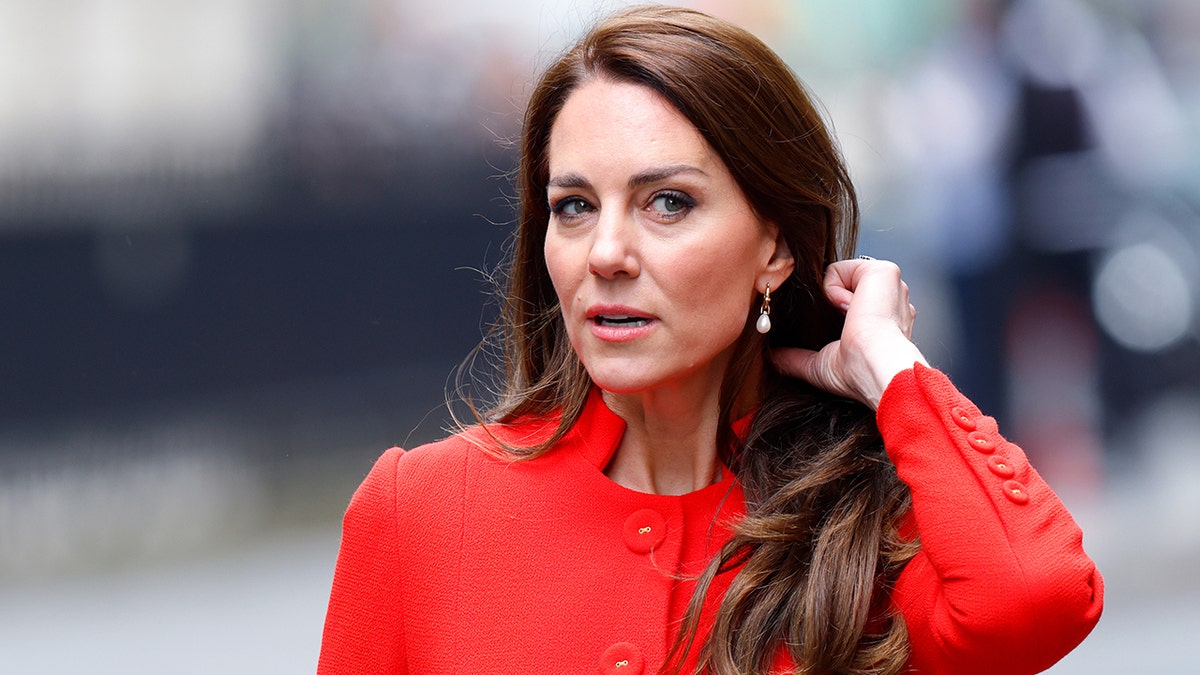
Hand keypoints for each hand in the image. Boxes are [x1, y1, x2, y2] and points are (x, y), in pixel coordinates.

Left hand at [771, 258, 926, 408]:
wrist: (874, 365)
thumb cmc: (858, 371)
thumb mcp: (820, 366)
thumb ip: (797, 358)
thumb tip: (773, 360)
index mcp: (881, 319)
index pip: (848, 300)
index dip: (831, 309)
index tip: (830, 327)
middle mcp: (889, 300)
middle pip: (843, 284)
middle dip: (829, 300)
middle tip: (836, 322)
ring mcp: (889, 285)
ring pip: (840, 275)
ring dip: (833, 296)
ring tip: (848, 319)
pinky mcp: (885, 271)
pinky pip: (842, 268)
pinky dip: (835, 287)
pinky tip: (850, 307)